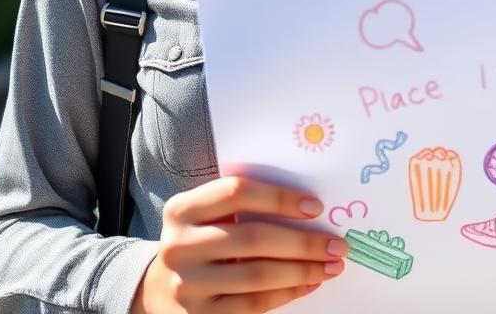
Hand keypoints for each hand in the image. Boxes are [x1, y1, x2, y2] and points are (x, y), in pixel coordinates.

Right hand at [131, 175, 346, 312]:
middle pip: (253, 238)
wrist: (159, 289)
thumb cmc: (199, 240)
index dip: (279, 198)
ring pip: (258, 275)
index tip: (315, 206)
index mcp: (181, 209)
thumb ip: (240, 205)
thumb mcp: (204, 214)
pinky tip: (308, 283)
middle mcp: (179, 246)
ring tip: (330, 265)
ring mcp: (188, 286)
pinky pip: (254, 304)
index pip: (236, 192)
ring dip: (303, 270)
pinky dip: (288, 293)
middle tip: (336, 243)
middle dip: (303, 241)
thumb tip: (306, 207)